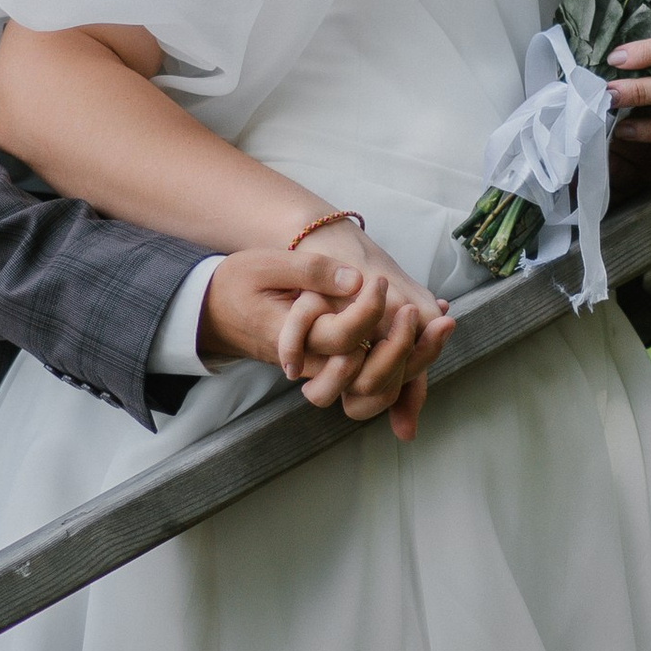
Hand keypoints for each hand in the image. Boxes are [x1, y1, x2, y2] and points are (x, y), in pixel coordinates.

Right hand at [196, 245, 453, 436]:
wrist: (211, 313)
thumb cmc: (236, 284)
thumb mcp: (266, 264)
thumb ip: (311, 271)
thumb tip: (357, 281)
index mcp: (292, 338)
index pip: (342, 337)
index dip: (368, 311)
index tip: (379, 281)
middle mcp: (310, 362)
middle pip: (367, 374)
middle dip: (404, 347)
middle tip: (429, 312)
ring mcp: (320, 368)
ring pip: (373, 386)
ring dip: (411, 363)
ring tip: (439, 324)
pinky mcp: (329, 366)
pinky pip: (371, 380)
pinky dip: (403, 366)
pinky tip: (428, 334)